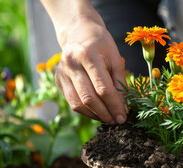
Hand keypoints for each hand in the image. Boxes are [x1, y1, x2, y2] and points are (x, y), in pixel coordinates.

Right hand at [41, 0, 127, 123]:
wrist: (79, 32)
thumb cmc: (101, 45)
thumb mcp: (116, 58)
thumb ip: (120, 82)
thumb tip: (123, 108)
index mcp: (88, 55)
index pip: (103, 88)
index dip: (114, 105)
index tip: (123, 117)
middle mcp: (71, 64)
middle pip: (89, 98)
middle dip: (105, 113)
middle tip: (117, 121)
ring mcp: (62, 73)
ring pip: (78, 104)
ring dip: (95, 115)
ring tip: (109, 119)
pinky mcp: (58, 80)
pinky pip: (72, 102)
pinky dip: (86, 111)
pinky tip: (98, 113)